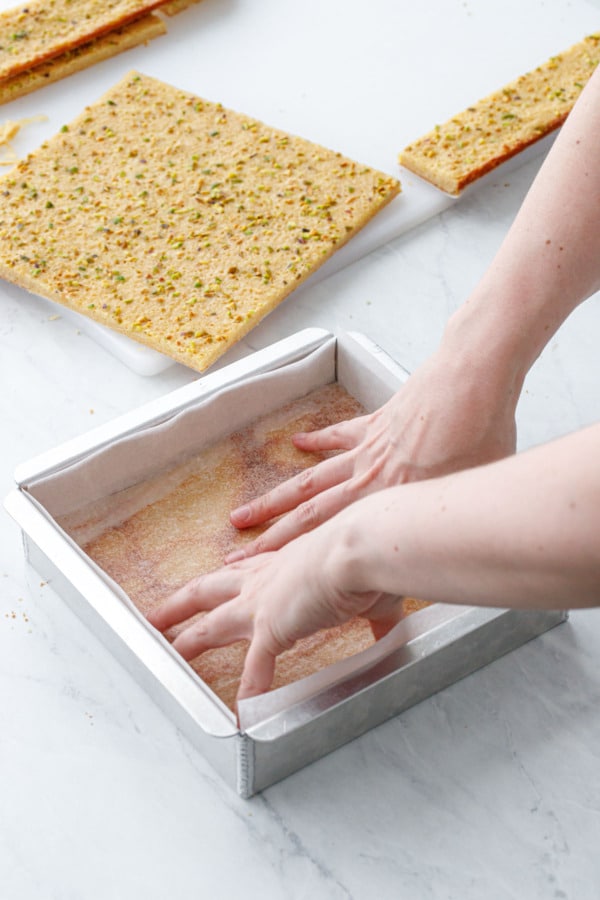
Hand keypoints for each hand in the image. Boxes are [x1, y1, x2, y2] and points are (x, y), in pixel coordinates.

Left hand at [147, 523, 400, 703]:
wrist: (361, 547)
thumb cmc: (365, 555)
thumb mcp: (364, 587)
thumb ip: (372, 614)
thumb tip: (387, 629)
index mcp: (282, 564)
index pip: (242, 572)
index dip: (226, 578)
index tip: (213, 580)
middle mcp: (263, 580)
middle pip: (205, 592)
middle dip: (177, 606)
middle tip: (154, 616)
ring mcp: (261, 605)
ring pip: (208, 625)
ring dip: (185, 642)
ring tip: (165, 654)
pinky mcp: (271, 628)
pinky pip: (253, 669)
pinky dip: (248, 692)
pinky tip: (239, 715)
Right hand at [227, 346, 517, 559]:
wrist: (471, 382)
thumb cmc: (481, 439)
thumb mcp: (468, 500)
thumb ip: (442, 530)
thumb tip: (445, 564)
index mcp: (386, 503)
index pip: (326, 537)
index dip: (290, 558)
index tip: (261, 572)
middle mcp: (367, 480)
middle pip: (305, 513)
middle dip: (269, 537)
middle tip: (236, 551)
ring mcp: (368, 450)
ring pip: (310, 479)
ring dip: (276, 497)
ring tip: (246, 511)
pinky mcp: (378, 422)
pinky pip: (339, 435)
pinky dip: (316, 440)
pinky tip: (297, 442)